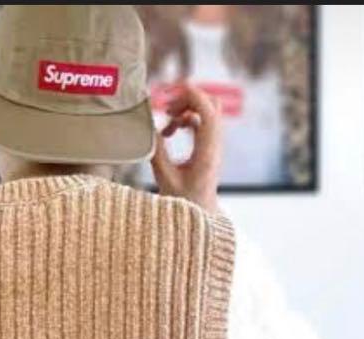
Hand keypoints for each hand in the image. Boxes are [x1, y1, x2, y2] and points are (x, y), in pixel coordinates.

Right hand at [150, 81, 222, 214]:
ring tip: (166, 126)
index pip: (207, 111)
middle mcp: (215, 146)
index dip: (190, 95)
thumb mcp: (164, 179)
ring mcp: (214, 145)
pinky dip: (185, 121)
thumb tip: (148, 126)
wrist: (199, 218)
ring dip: (185, 111)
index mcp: (207, 153)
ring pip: (206, 111)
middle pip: (211, 104)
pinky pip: (201, 122)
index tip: (169, 94)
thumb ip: (157, 151)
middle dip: (188, 100)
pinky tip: (169, 134)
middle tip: (166, 110)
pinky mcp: (209, 148)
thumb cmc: (183, 204)